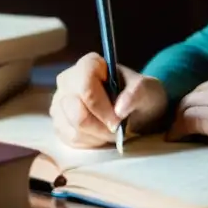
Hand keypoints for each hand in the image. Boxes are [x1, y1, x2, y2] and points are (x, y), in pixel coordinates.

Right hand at [50, 52, 167, 147]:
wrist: (136, 110)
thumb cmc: (140, 95)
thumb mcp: (149, 90)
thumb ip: (137, 93)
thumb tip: (119, 109)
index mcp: (89, 64)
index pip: (85, 88)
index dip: (102, 108)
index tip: (119, 120)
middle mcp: (68, 80)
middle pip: (76, 112)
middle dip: (101, 127)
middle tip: (118, 129)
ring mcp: (60, 102)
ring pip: (73, 129)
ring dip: (97, 136)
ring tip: (112, 131)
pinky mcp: (59, 123)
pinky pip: (70, 140)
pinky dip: (90, 143)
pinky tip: (101, 135)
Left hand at [165, 78, 207, 152]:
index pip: (205, 87)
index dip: (194, 100)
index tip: (190, 111)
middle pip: (193, 95)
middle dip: (183, 108)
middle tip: (176, 122)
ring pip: (187, 107)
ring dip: (177, 120)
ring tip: (174, 132)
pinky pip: (189, 122)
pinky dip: (178, 130)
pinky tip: (174, 137)